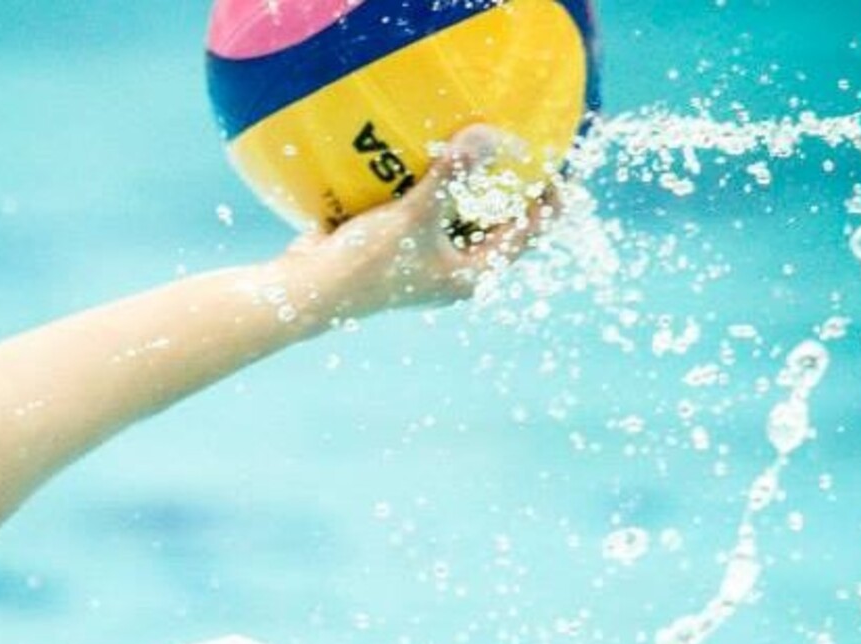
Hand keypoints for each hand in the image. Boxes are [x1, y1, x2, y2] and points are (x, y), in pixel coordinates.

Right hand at [276, 124, 562, 322]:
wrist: (308, 290)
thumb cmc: (366, 263)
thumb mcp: (414, 215)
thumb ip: (453, 175)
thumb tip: (490, 136)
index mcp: (470, 274)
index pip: (527, 235)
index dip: (548, 199)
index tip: (552, 163)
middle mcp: (453, 271)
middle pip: (498, 223)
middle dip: (509, 188)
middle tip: (520, 145)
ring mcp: (425, 260)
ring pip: (462, 216)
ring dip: (470, 185)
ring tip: (479, 144)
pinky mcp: (398, 246)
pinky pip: (428, 210)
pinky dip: (434, 186)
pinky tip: (428, 155)